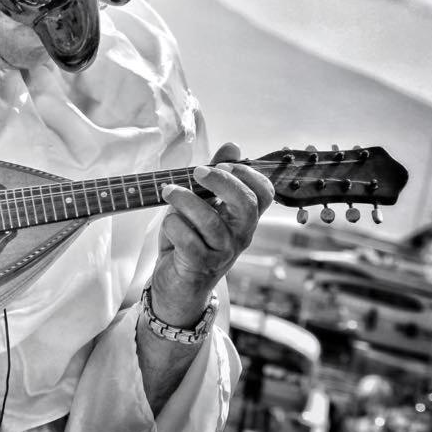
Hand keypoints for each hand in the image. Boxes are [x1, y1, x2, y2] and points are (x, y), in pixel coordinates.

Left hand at [151, 143, 272, 327]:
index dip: (248, 175)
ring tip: (166, 190)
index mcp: (243, 218)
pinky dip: (173, 225)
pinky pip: (187, 240)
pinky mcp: (200, 266)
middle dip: (221, 182)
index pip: (265, 194)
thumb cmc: (189, 238)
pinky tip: (168, 223)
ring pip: (210, 221)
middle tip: (197, 171)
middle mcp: (239, 235)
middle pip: (246, 205)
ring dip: (185, 200)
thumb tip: (233, 146)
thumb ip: (215, 177)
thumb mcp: (201, 204)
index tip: (223, 165)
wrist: (177, 285)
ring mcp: (222, 253)